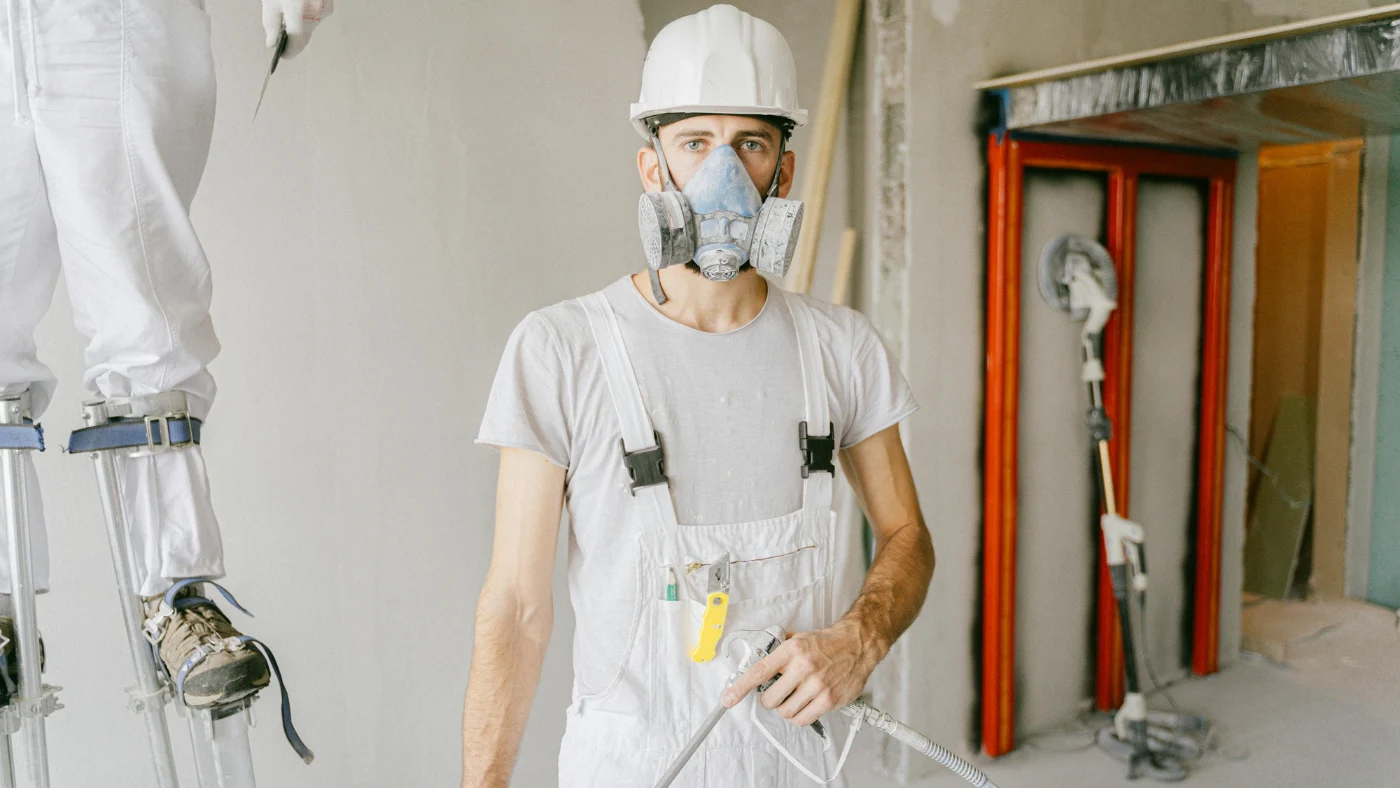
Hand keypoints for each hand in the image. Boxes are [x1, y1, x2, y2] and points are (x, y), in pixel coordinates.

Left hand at [261, 0, 333, 58]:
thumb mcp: (271, 1)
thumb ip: (271, 24)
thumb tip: (273, 43)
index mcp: (298, 13)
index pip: (296, 44)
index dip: (288, 52)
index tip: (282, 54)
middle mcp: (316, 13)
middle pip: (304, 35)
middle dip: (292, 33)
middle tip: (280, 22)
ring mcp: (325, 8)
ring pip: (311, 25)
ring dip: (299, 21)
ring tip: (289, 5)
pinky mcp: (329, 3)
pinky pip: (317, 14)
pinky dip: (307, 12)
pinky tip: (299, 1)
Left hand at [721, 619, 882, 728]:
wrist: (857, 645)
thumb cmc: (826, 643)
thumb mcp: (799, 638)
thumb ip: (779, 651)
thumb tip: (757, 661)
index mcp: (791, 651)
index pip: (759, 672)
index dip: (740, 687)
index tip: (728, 698)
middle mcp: (803, 668)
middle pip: (770, 699)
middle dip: (769, 700)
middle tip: (775, 695)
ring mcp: (817, 685)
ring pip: (785, 712)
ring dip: (784, 709)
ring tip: (793, 699)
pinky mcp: (829, 700)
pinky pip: (803, 719)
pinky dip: (798, 717)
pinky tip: (803, 706)